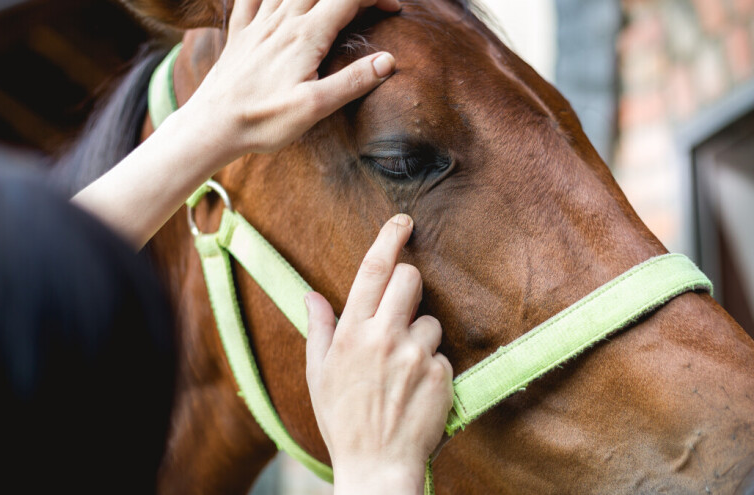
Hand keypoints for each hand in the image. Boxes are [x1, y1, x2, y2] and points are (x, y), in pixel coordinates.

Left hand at [183, 0, 400, 161]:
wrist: (213, 125)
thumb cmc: (263, 120)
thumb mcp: (315, 107)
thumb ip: (353, 81)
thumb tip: (388, 61)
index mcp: (306, 36)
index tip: (394, 7)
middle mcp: (282, 21)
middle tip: (367, 5)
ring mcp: (259, 24)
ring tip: (329, 3)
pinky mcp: (240, 33)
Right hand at [305, 214, 452, 493]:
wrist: (377, 467)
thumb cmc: (343, 421)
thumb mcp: (318, 375)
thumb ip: (319, 329)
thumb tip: (312, 296)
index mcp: (352, 333)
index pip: (373, 270)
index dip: (389, 238)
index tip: (402, 221)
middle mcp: (384, 338)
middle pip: (410, 279)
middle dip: (408, 284)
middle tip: (401, 308)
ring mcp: (416, 355)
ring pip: (430, 320)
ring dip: (421, 336)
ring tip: (403, 370)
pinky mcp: (441, 374)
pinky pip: (442, 354)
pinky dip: (432, 366)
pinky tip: (416, 390)